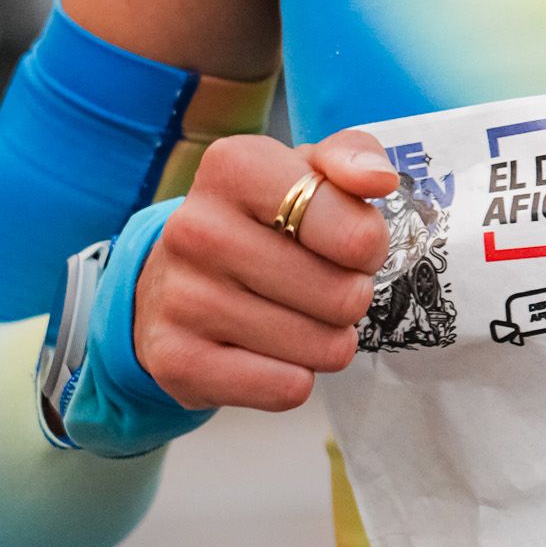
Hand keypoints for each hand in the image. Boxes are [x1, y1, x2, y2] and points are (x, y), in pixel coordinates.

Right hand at [132, 129, 396, 414]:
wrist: (168, 288)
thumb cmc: (258, 226)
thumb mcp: (303, 174)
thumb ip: (351, 157)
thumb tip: (377, 178)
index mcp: (233, 168)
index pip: (356, 233)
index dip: (369, 248)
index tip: (347, 246)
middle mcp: (196, 228)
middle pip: (344, 297)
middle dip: (348, 299)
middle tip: (318, 288)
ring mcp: (181, 297)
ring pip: (322, 348)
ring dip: (325, 343)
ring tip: (294, 320)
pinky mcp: (175, 361)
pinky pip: (286, 389)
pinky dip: (293, 380)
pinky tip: (267, 355)